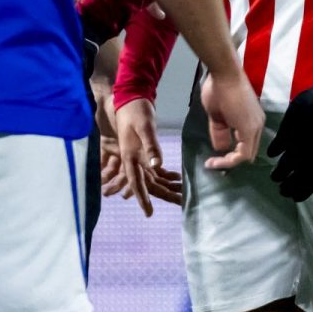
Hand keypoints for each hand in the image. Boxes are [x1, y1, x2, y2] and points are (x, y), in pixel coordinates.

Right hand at [110, 98, 184, 214]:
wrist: (131, 98)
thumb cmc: (136, 112)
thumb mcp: (144, 127)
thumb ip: (150, 145)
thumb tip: (157, 165)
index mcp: (130, 157)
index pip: (136, 183)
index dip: (142, 198)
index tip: (149, 213)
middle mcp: (134, 160)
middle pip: (148, 183)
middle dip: (163, 194)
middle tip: (179, 204)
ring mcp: (139, 156)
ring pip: (153, 177)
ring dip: (166, 186)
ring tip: (182, 196)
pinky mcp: (144, 151)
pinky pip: (155, 168)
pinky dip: (166, 174)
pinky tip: (177, 177)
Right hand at [198, 67, 263, 171]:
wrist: (223, 72)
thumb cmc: (218, 88)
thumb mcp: (217, 115)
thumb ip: (220, 132)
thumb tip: (220, 147)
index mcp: (251, 120)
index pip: (246, 145)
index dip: (231, 155)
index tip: (213, 158)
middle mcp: (257, 125)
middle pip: (248, 152)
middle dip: (229, 160)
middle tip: (212, 163)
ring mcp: (255, 127)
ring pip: (246, 155)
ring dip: (228, 162)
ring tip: (212, 164)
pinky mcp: (250, 129)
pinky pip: (243, 153)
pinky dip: (230, 161)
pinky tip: (217, 161)